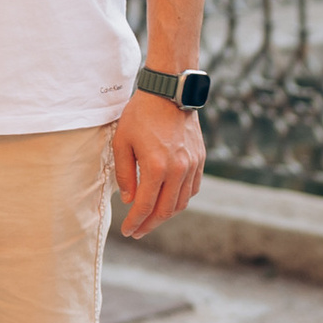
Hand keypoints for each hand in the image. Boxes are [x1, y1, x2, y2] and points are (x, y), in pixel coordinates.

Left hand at [111, 89, 203, 240]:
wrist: (169, 91)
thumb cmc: (141, 115)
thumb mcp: (122, 142)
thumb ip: (125, 175)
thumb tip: (129, 200)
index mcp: (156, 167)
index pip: (145, 206)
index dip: (135, 222)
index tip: (128, 231)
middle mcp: (178, 169)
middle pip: (165, 210)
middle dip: (150, 224)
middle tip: (138, 231)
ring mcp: (192, 165)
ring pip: (181, 203)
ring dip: (166, 215)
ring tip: (151, 218)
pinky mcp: (200, 159)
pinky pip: (192, 189)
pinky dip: (180, 200)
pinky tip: (168, 201)